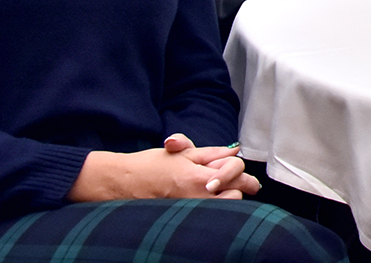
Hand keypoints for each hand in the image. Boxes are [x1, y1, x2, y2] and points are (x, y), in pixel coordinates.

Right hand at [68, 134, 259, 201]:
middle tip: (240, 185)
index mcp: (198, 177)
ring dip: (227, 200)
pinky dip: (214, 209)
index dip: (244, 174)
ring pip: (224, 209)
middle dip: (239, 188)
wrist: (121, 183)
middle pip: (235, 194)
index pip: (235, 173)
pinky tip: (207, 202)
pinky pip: (208, 216)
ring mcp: (189, 210)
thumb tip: (233, 150)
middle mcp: (196, 196)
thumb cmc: (150, 165)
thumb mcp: (181, 152)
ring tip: (221, 193)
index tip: (249, 180)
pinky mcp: (181, 219)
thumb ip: (211, 153)